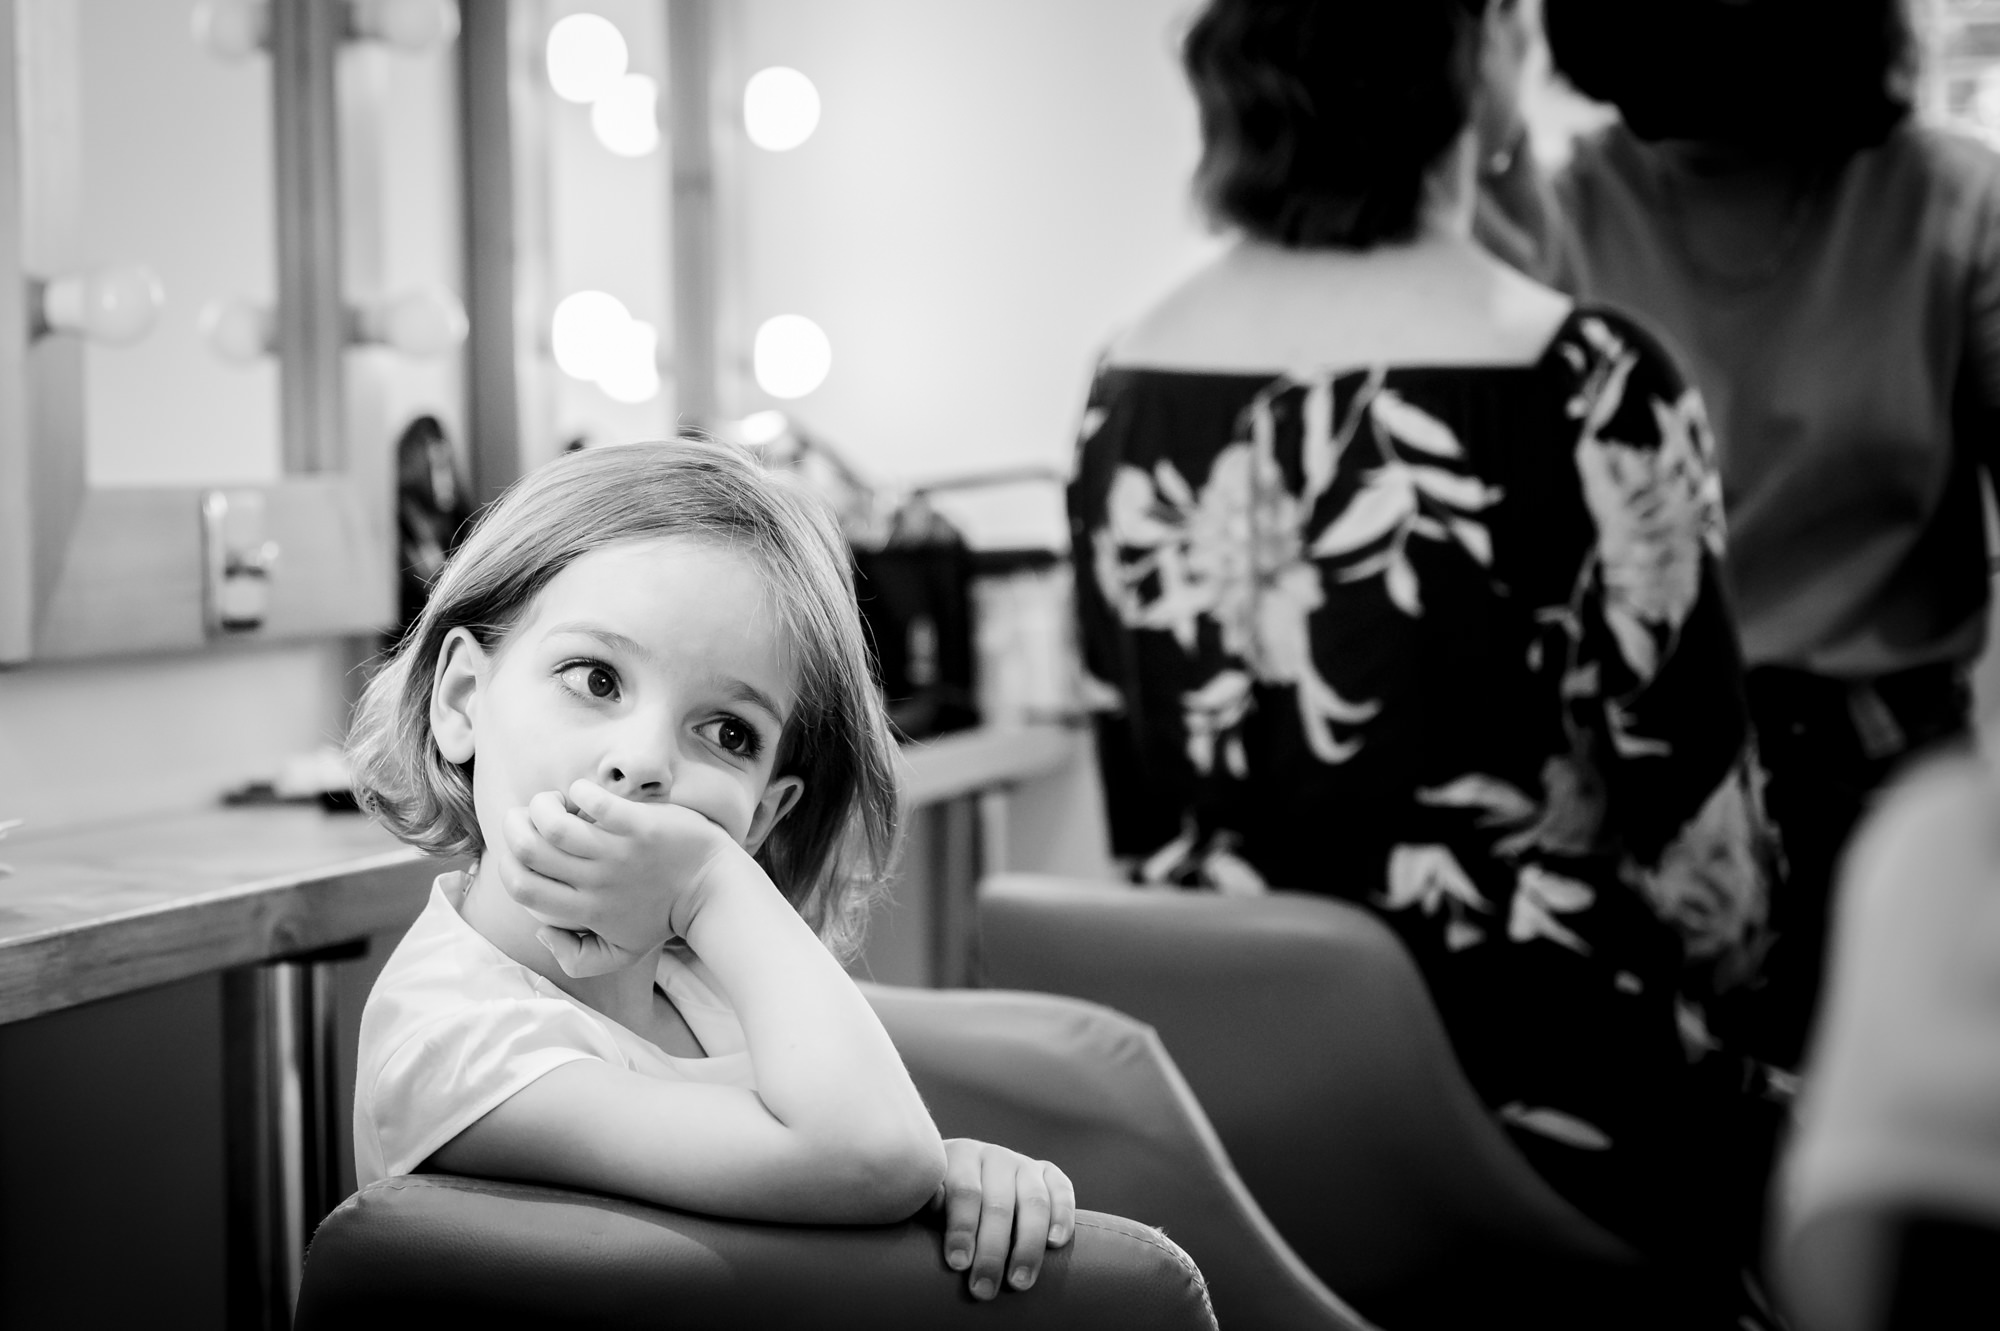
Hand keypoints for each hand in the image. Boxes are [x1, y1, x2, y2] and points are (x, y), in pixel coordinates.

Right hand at [498, 778, 741, 976]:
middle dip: (514, 827)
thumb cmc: (664, 917)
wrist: (713, 890)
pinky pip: (595, 801)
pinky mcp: (638, 826)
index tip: (519, 850)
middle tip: (528, 817)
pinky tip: (583, 792)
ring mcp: (616, 853)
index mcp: (583, 911)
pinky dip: (579, 791)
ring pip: (552, 825)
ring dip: (541, 805)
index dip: (508, 865)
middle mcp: (594, 883)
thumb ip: (576, 957)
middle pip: (527, 852)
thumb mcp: (620, 953)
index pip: (522, 889)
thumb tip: (542, 931)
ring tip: (554, 801)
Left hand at [931, 1139, 1074, 1300]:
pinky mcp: (1049, 1174)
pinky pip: (1062, 1191)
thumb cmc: (941, 1198)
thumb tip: (934, 1200)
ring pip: (1034, 1203)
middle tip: (984, 1290)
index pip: (965, 1192)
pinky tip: (1056, 1244)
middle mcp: (996, 1157)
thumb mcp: (928, 1196)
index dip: (962, 1229)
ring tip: (1018, 1283)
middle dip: (992, 1252)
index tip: (958, 1265)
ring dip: (1028, 1246)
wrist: (965, 1174)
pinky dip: (1063, 1216)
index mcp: (962, 1158)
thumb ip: (930, 1200)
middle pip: (999, 1204)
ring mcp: (1025, 1164)